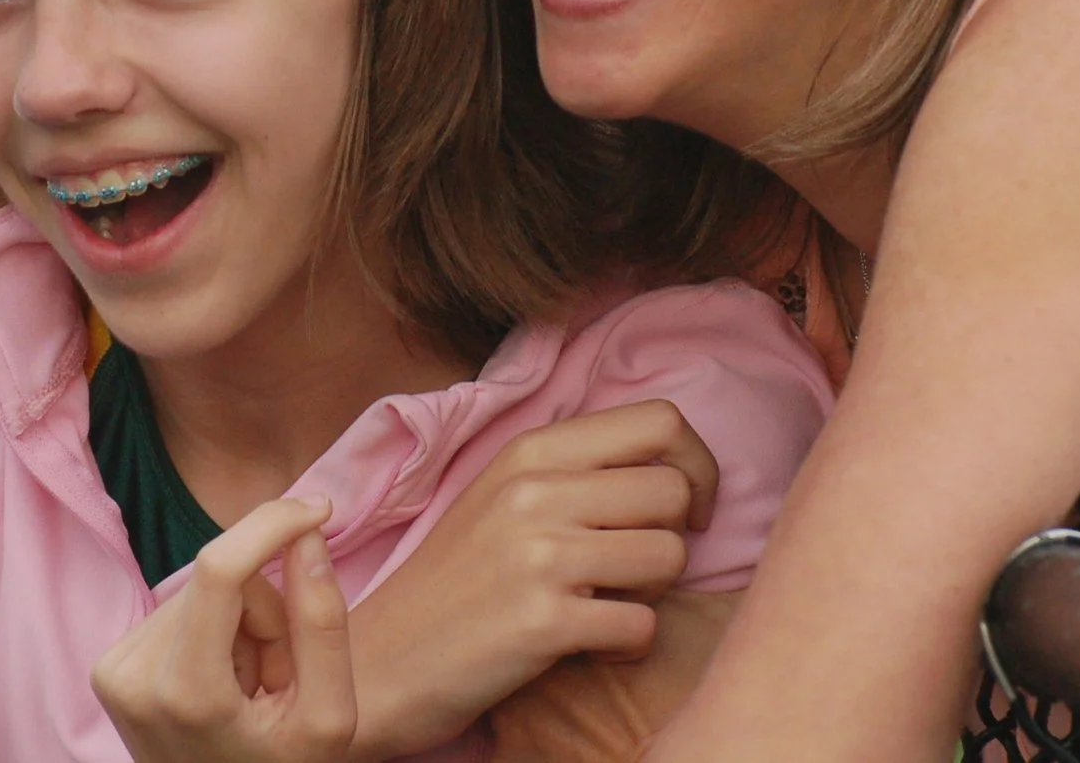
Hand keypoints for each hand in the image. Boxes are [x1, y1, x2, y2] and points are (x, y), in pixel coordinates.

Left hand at [92, 497, 355, 762]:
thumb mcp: (329, 716)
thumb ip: (323, 622)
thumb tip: (306, 534)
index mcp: (185, 693)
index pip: (218, 568)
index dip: (270, 524)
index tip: (318, 510)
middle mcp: (133, 677)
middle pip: (221, 580)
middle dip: (267, 611)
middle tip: (278, 680)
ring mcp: (113, 672)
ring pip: (202, 591)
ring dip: (242, 628)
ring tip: (250, 692)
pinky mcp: (109, 666)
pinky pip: (180, 609)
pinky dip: (214, 637)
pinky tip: (222, 689)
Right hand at [343, 400, 719, 759]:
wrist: (383, 660)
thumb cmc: (458, 581)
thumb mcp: (504, 496)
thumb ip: (576, 469)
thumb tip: (675, 463)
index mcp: (531, 450)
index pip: (661, 420)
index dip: (696, 465)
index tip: (681, 510)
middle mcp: (535, 490)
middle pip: (675, 491)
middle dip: (675, 537)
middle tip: (637, 569)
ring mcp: (538, 554)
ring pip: (670, 557)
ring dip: (653, 594)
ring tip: (606, 605)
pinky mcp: (542, 621)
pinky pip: (642, 627)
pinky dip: (628, 646)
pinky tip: (590, 647)